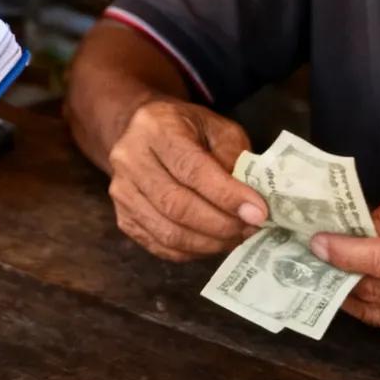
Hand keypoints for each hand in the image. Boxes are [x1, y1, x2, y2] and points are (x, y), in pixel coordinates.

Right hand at [103, 97, 268, 260]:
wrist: (144, 135)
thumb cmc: (189, 131)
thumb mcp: (218, 128)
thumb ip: (234, 158)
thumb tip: (248, 203)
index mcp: (155, 128)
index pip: (191, 169)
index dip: (226, 195)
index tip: (258, 213)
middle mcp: (130, 159)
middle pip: (176, 204)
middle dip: (220, 224)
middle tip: (250, 229)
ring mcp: (121, 192)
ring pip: (167, 231)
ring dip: (209, 242)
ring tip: (237, 237)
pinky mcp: (123, 218)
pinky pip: (160, 246)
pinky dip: (192, 252)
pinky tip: (214, 243)